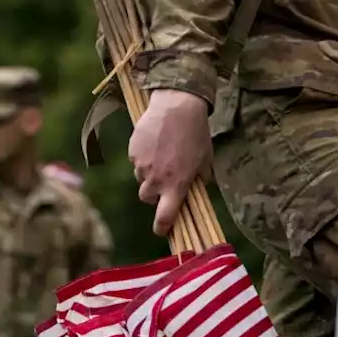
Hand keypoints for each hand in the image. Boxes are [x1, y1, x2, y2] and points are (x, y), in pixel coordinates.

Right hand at [128, 89, 211, 235]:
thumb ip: (198, 179)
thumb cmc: (196, 134)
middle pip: (147, 198)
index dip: (163, 227)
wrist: (177, 106)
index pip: (165, 217)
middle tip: (164, 180)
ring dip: (148, 173)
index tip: (163, 230)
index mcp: (176, 185)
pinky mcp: (133, 151)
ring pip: (141, 178)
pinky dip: (143, 157)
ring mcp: (142, 165)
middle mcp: (156, 179)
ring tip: (161, 156)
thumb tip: (193, 188)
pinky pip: (136, 160)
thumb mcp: (204, 160)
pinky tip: (154, 143)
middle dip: (154, 193)